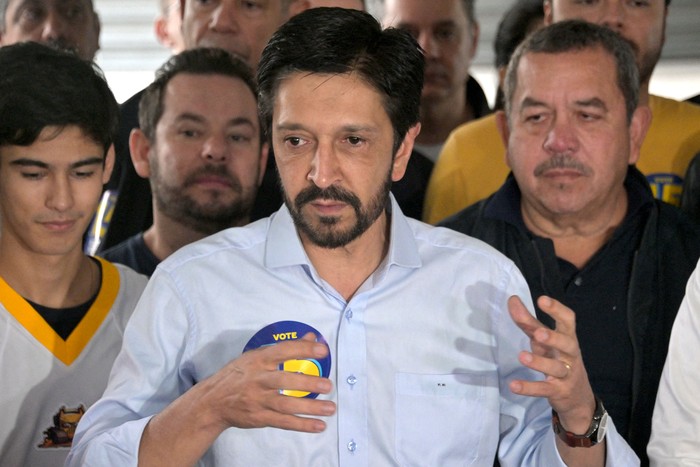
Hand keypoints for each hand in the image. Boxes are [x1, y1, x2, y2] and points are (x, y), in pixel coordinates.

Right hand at [198, 332, 335, 433]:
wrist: (213, 401)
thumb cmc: (238, 375)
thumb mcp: (256, 356)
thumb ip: (286, 348)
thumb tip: (311, 337)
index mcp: (259, 359)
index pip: (283, 351)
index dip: (303, 349)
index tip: (322, 349)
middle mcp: (258, 379)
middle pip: (284, 380)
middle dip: (307, 383)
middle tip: (328, 384)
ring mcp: (258, 400)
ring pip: (286, 405)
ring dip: (310, 407)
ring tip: (330, 408)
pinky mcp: (260, 418)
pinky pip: (283, 422)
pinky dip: (302, 425)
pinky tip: (319, 425)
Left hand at [507, 295, 595, 433]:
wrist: (578, 398)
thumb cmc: (557, 359)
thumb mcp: (543, 341)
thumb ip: (528, 322)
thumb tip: (512, 299)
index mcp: (567, 337)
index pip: (568, 320)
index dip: (557, 309)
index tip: (542, 299)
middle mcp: (569, 354)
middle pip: (567, 344)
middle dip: (554, 338)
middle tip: (538, 334)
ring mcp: (566, 374)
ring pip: (556, 368)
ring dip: (539, 362)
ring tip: (522, 356)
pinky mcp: (558, 392)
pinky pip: (544, 389)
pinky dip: (529, 388)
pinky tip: (513, 385)